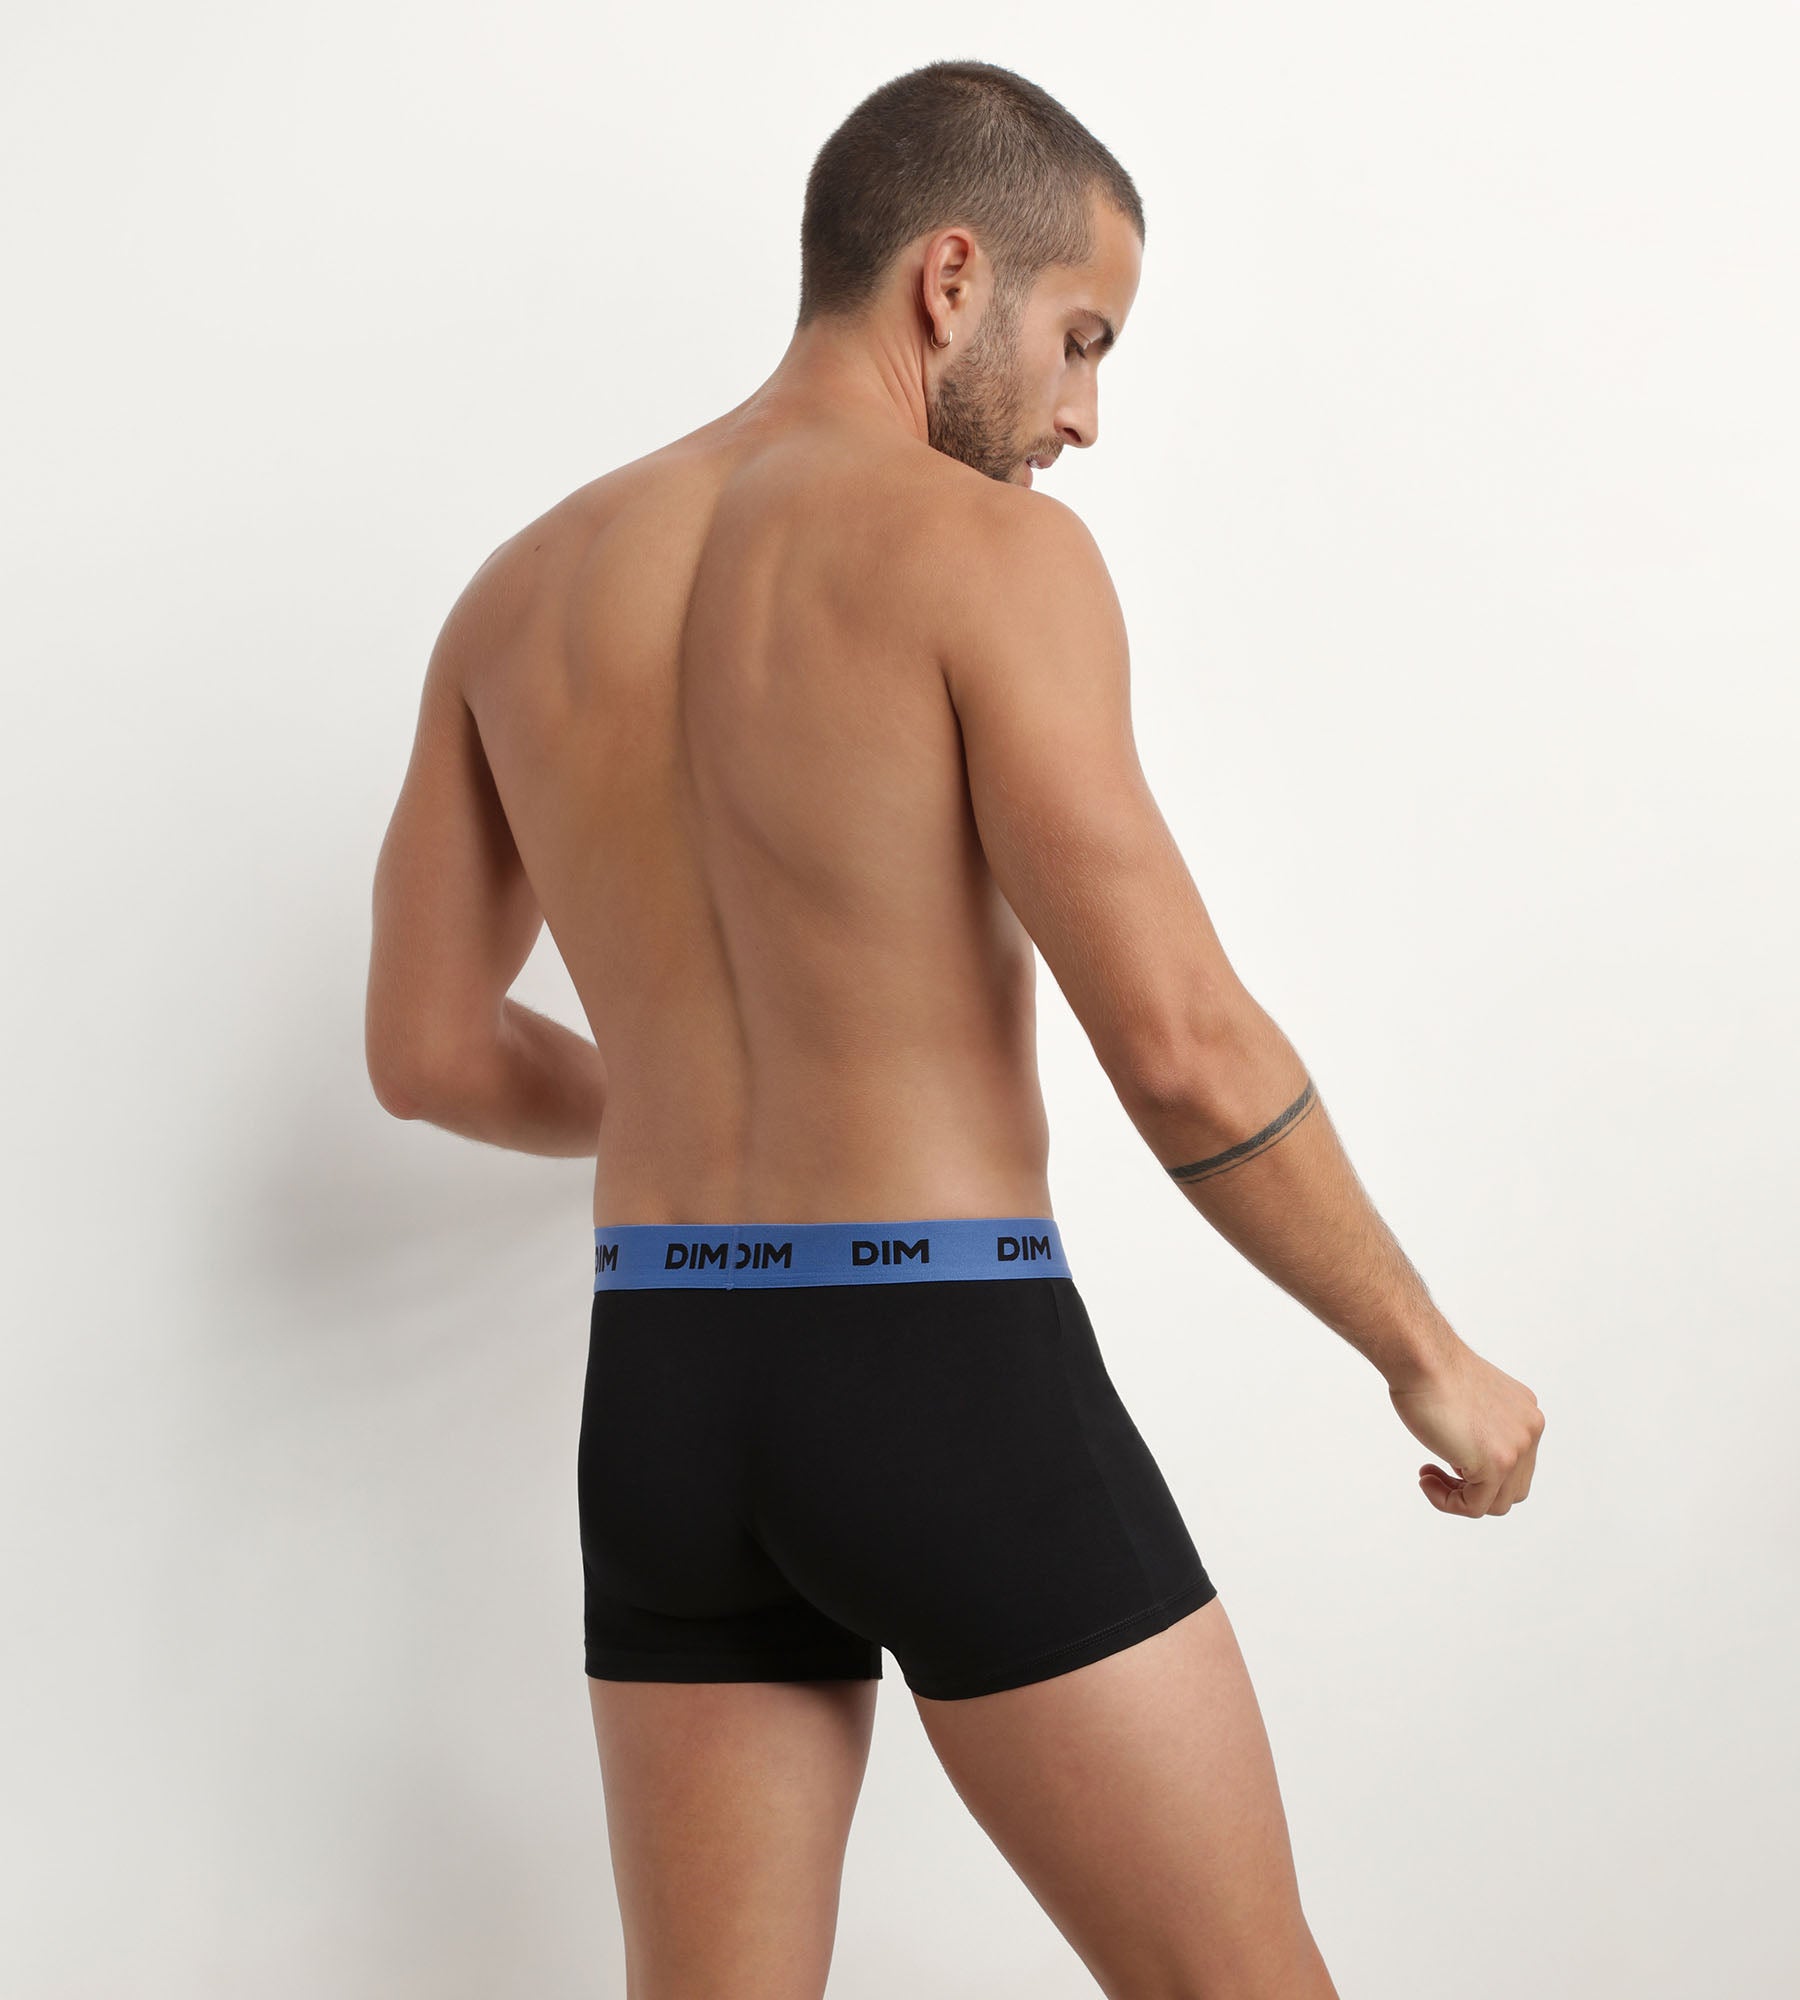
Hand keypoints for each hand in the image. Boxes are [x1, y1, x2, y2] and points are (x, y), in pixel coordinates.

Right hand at [1387, 1339, 1544, 1516]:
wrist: (1422, 1357)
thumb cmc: (1430, 1371)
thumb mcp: (1470, 1402)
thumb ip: (1482, 1427)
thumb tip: (1471, 1456)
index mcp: (1526, 1414)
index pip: (1516, 1464)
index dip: (1480, 1471)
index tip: (1446, 1459)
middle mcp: (1530, 1430)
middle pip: (1513, 1488)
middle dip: (1474, 1488)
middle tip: (1439, 1473)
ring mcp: (1518, 1448)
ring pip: (1497, 1503)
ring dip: (1458, 1497)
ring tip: (1430, 1477)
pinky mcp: (1497, 1463)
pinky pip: (1475, 1507)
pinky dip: (1446, 1502)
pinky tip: (1426, 1479)